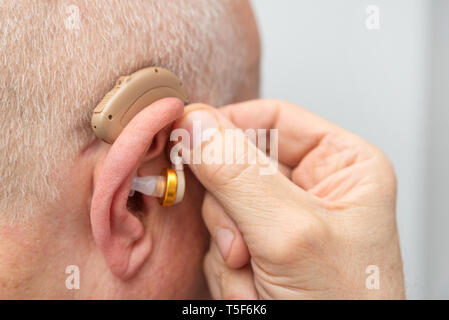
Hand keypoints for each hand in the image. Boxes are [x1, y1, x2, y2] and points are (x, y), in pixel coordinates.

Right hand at [173, 99, 404, 298]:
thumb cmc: (343, 305)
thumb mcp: (290, 232)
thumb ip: (238, 174)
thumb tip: (194, 124)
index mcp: (341, 165)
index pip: (272, 118)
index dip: (227, 123)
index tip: (186, 133)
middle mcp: (311, 188)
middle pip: (237, 164)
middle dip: (229, 209)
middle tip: (240, 242)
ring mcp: (281, 221)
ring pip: (222, 207)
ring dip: (227, 245)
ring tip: (255, 274)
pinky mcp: (260, 250)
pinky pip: (218, 241)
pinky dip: (227, 269)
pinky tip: (254, 289)